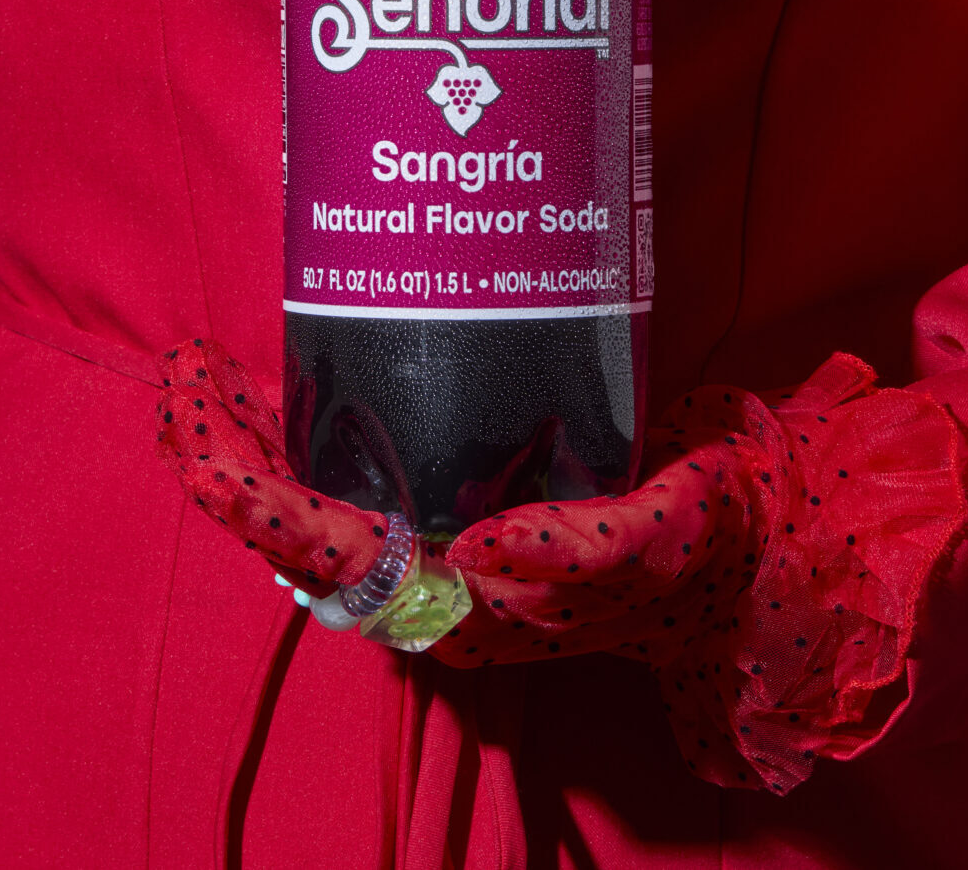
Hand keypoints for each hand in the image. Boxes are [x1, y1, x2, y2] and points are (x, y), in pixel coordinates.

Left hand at [154, 342, 967, 794]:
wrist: (778, 554)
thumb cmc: (717, 548)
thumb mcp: (657, 543)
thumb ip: (580, 550)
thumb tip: (484, 551)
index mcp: (469, 605)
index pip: (320, 547)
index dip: (241, 481)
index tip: (193, 395)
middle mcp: (442, 585)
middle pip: (299, 528)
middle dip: (231, 453)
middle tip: (190, 368)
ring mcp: (455, 547)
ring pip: (326, 500)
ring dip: (265, 440)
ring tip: (220, 365)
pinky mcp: (480, 502)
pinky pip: (372, 473)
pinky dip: (322, 425)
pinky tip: (310, 362)